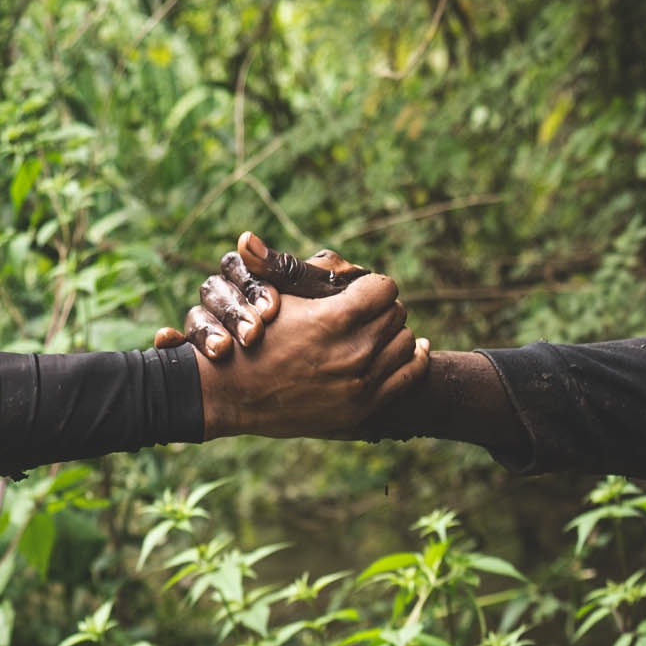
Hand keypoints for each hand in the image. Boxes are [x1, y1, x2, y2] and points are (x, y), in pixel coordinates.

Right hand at [155, 232, 361, 355]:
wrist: (336, 375)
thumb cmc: (332, 327)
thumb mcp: (319, 299)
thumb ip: (292, 271)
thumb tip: (246, 239)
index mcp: (255, 276)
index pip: (240, 267)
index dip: (254, 286)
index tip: (273, 310)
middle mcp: (230, 297)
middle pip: (214, 290)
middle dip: (233, 312)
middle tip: (253, 336)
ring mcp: (214, 325)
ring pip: (196, 316)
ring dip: (205, 329)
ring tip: (222, 350)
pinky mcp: (201, 354)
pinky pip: (178, 344)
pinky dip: (171, 341)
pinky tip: (166, 340)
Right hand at [187, 264, 432, 438]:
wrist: (232, 396)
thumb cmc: (247, 341)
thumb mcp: (269, 296)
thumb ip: (289, 267)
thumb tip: (253, 239)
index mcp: (335, 318)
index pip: (383, 288)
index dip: (372, 286)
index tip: (362, 290)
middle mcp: (354, 350)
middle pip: (396, 313)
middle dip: (382, 308)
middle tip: (368, 310)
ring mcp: (362, 381)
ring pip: (405, 342)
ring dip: (393, 333)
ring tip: (378, 332)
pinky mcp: (364, 405)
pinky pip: (410, 375)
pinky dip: (413, 358)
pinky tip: (412, 349)